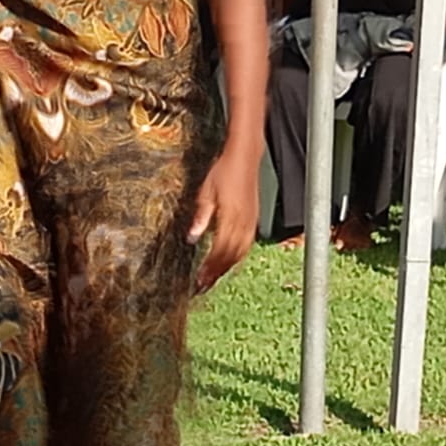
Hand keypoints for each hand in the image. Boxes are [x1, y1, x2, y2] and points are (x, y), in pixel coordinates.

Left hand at [188, 147, 257, 294]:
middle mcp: (243, 223)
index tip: (198, 281)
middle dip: (216, 273)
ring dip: (226, 268)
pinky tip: (230, 261)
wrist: (245, 157)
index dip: (209, 268)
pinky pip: (247, 245)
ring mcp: (251, 222)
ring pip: (240, 253)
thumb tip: (192, 238)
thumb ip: (201, 217)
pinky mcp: (254, 219)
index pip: (219, 250)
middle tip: (203, 287)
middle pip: (230, 256)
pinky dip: (237, 257)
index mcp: (231, 217)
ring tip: (214, 278)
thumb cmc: (225, 171)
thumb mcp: (206, 193)